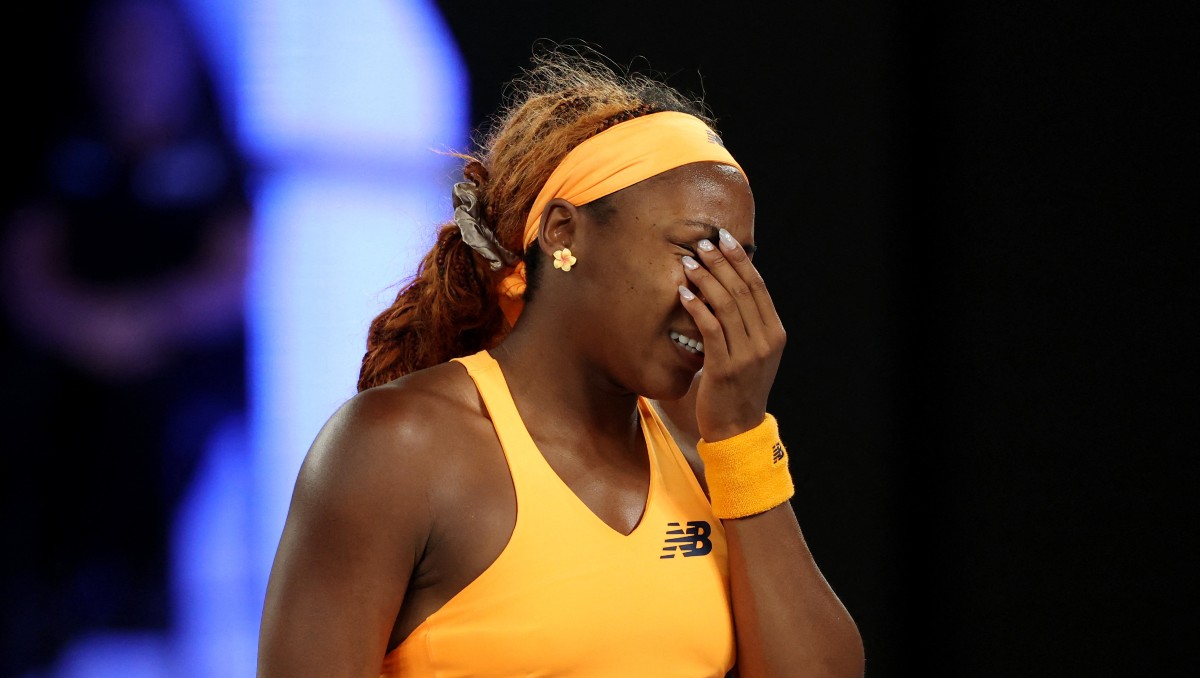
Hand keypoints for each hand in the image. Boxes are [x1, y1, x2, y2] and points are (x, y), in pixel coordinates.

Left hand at [678, 229, 785, 441]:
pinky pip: (710, 328)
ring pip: (726, 305)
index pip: (757, 287)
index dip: (740, 260)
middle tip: (702, 243)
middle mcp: (765, 341)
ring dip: (706, 279)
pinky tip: (683, 293)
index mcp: (775, 333)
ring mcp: (747, 355)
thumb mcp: (753, 353)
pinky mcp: (725, 367)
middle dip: (721, 262)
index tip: (724, 239)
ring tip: (689, 262)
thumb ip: (748, 325)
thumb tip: (730, 287)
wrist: (737, 429)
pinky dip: (697, 307)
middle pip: (742, 290)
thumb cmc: (738, 387)